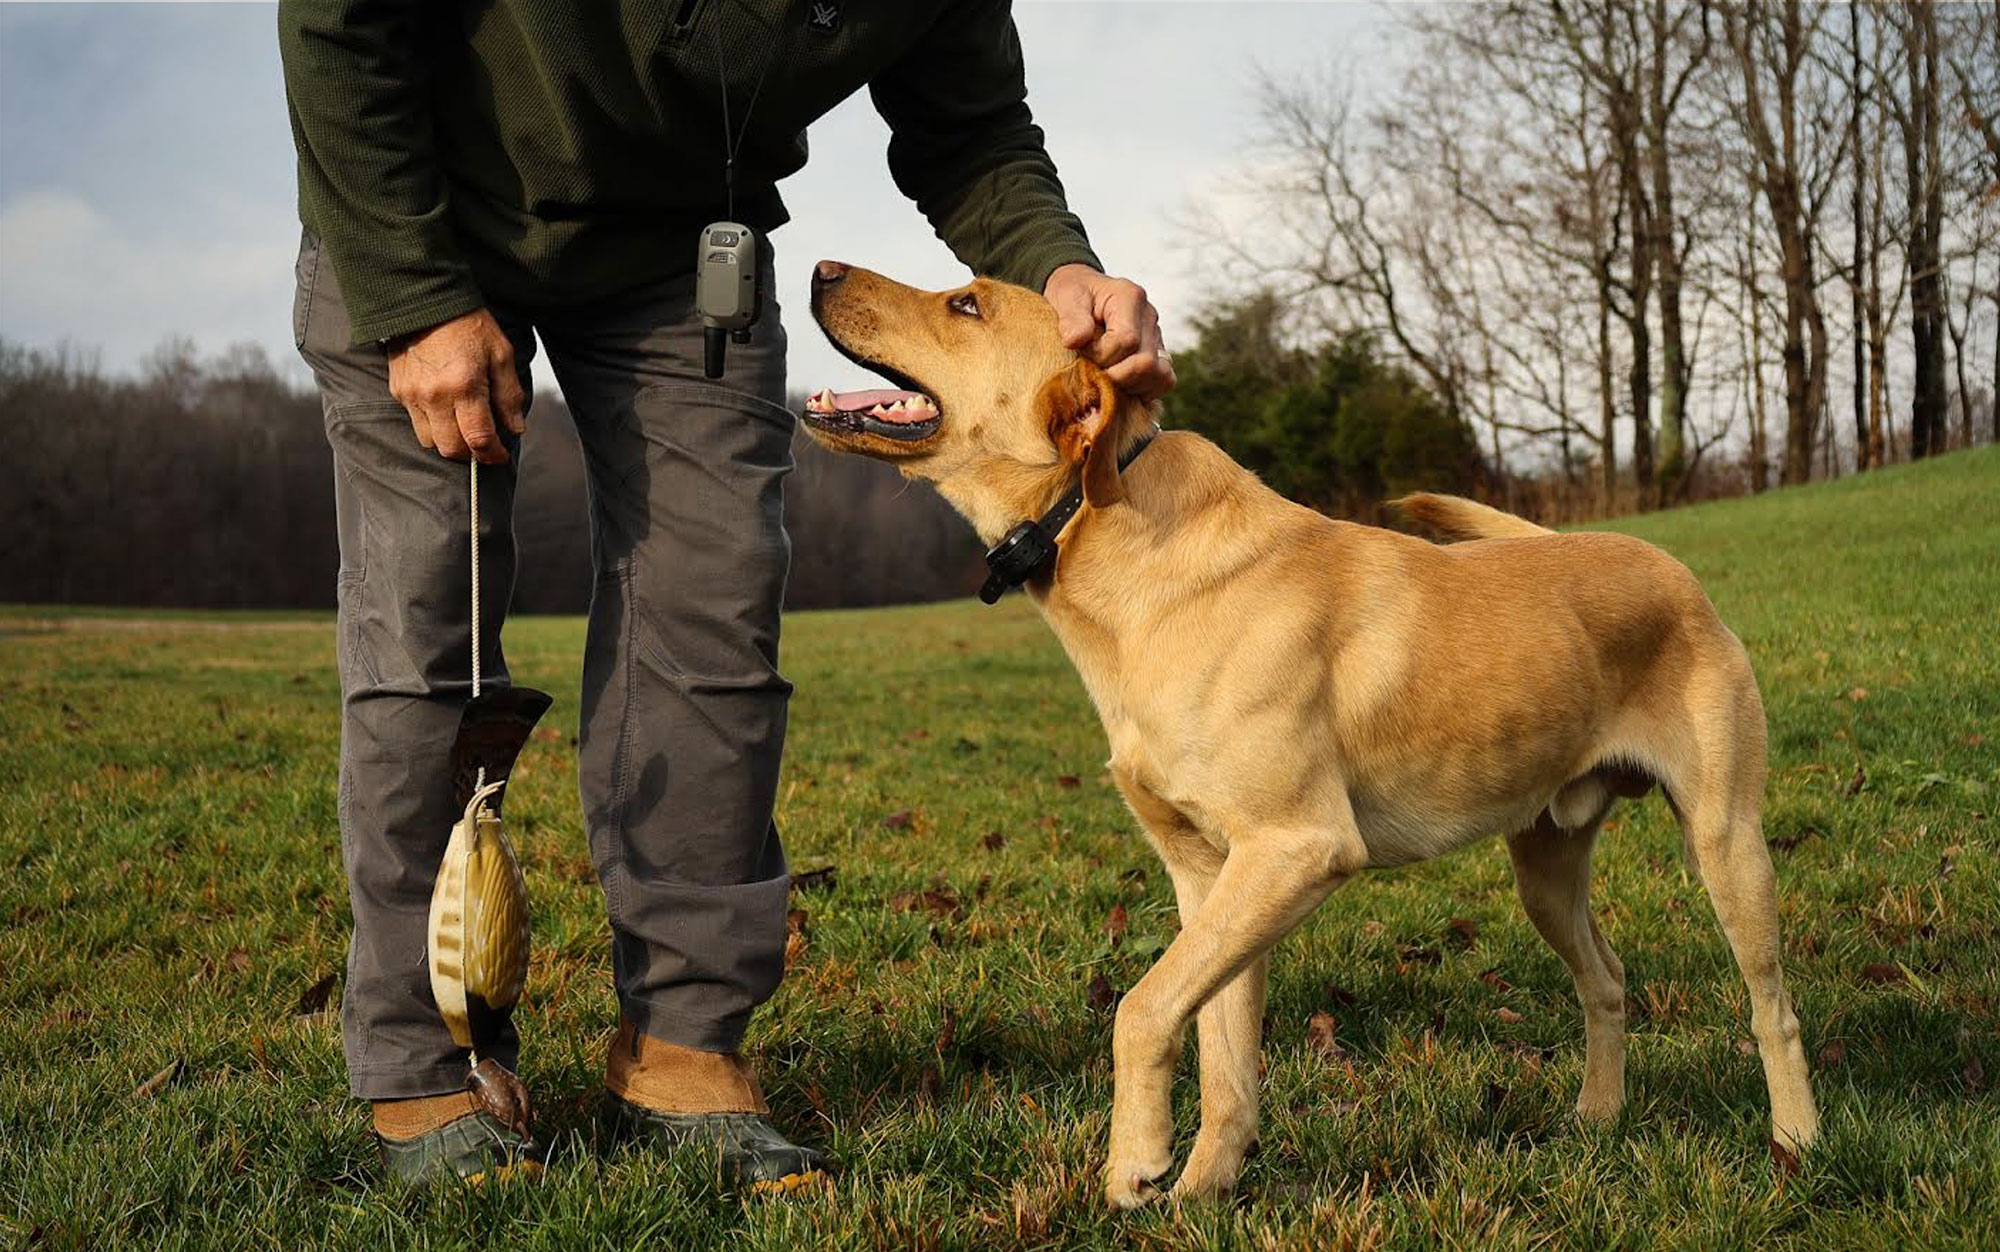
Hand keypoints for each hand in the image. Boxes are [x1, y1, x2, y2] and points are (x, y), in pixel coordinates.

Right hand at [387, 309, 526, 464]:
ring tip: (464, 428)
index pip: (478, 439)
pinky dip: (433, 426)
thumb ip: (509, 395)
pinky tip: (446, 410)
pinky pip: (416, 423)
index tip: (501, 454)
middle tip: (485, 446)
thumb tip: (515, 428)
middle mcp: (434, 395)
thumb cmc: (467, 325)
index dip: (493, 454)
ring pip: (430, 441)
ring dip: (450, 442)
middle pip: (451, 449)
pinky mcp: (398, 391)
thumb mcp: (501, 355)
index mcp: (464, 386)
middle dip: (471, 455)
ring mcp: (412, 395)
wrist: (424, 301)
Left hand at [1043, 263, 1175, 401]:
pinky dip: (1142, 390)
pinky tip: (1120, 386)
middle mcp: (1149, 317)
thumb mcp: (1065, 298)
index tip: (1082, 351)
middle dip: (1114, 375)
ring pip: (1160, 376)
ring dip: (1129, 385)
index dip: (1101, 356)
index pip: (1126, 340)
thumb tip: (1075, 341)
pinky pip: (1164, 381)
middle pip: (1145, 362)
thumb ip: (1071, 318)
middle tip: (1092, 369)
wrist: (1082, 294)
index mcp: (1130, 297)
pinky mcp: (1159, 355)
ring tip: (1106, 379)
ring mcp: (1157, 337)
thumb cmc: (1073, 295)